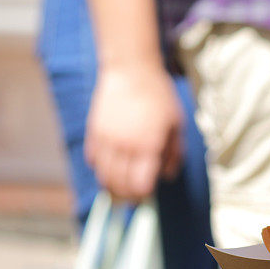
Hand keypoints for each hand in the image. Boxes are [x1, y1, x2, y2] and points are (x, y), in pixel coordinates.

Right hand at [85, 63, 183, 200]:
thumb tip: (167, 176)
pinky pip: (93, 160)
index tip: (147, 195)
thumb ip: (174, 153)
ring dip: (111, 187)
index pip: (140, 184)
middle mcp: (125, 146)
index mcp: (148, 146)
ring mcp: (106, 139)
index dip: (143, 195)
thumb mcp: (176, 124)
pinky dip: (99, 169)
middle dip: (127, 196)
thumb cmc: (158, 96)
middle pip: (120, 184)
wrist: (130, 69)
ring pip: (103, 176)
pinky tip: (107, 169)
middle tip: (134, 200)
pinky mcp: (94, 131)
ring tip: (119, 190)